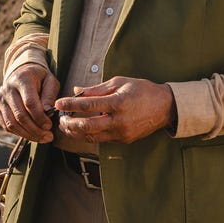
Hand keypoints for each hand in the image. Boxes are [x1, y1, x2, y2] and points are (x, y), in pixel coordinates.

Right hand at [0, 63, 60, 142]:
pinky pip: (6, 125)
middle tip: (48, 136)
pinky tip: (31, 135)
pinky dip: (19, 133)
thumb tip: (47, 112)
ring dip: (28, 134)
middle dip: (35, 129)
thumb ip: (50, 96)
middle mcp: (7, 88)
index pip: (29, 103)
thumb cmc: (40, 79)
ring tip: (42, 138)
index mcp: (22, 79)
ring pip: (11, 123)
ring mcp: (0, 98)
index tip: (50, 126)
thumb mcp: (50, 81)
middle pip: (20, 115)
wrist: (22, 72)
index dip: (40, 117)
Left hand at [56, 76, 174, 144]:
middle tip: (61, 119)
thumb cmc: (142, 90)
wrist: (164, 107)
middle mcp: (119, 120)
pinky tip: (82, 129)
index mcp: (118, 102)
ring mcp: (121, 133)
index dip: (70, 105)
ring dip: (76, 132)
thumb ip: (97, 89)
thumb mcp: (120, 82)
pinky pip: (102, 139)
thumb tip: (76, 90)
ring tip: (68, 126)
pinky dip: (90, 134)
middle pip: (86, 126)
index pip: (88, 105)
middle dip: (69, 123)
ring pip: (92, 137)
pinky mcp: (123, 140)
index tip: (59, 104)